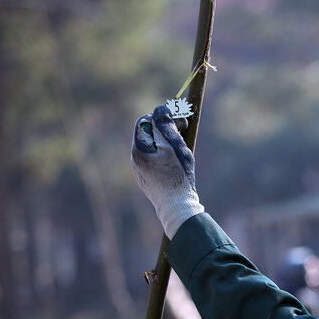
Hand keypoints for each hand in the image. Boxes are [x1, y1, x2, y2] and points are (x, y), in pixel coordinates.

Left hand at [131, 105, 203, 238]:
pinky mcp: (147, 180)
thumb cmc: (177, 177)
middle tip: (183, 130)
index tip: (179, 119)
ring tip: (182, 148)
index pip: (146, 121)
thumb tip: (161, 110)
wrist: (177, 208)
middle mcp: (135, 159)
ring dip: (165, 142)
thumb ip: (166, 127)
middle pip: (147, 134)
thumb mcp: (175, 147)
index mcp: (140, 149)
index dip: (162, 116)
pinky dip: (164, 156)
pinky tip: (176, 164)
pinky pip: (153, 161)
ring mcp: (140, 171)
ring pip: (151, 148)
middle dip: (164, 128)